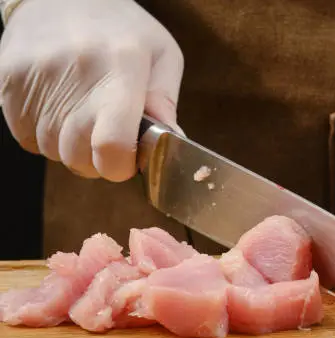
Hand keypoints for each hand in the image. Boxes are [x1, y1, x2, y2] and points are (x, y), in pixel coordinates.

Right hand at [0, 0, 183, 180]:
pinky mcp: (7, 81)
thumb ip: (165, 102)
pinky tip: (58, 107)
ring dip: (70, 146)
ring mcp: (36, 77)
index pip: (111, 144)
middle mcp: (77, 73)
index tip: (126, 160)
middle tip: (106, 137)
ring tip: (82, 114)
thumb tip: (172, 142)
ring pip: (52, 150)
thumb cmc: (120, 29)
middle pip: (79, 157)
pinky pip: (26, 137)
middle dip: (97, 161)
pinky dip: (44, 133)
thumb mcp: (161, 54)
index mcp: (122, 68)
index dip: (119, 166)